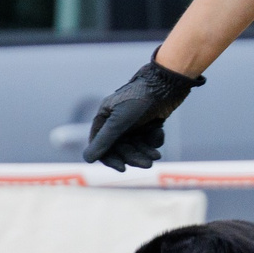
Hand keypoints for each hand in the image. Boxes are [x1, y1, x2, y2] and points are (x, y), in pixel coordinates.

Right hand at [84, 60, 201, 167]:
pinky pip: (148, 140)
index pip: (101, 146)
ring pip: (136, 146)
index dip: (110, 159)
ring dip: (146, 152)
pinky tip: (159, 131)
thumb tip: (87, 159)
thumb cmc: (139, 99)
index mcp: (105, 118)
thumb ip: (104, 140)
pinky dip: (154, 139)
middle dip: (134, 157)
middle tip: (148, 164)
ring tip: (157, 156)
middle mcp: (117, 121)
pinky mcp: (148, 123)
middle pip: (121, 148)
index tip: (122, 168)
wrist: (166, 84)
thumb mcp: (119, 121)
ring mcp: (133, 123)